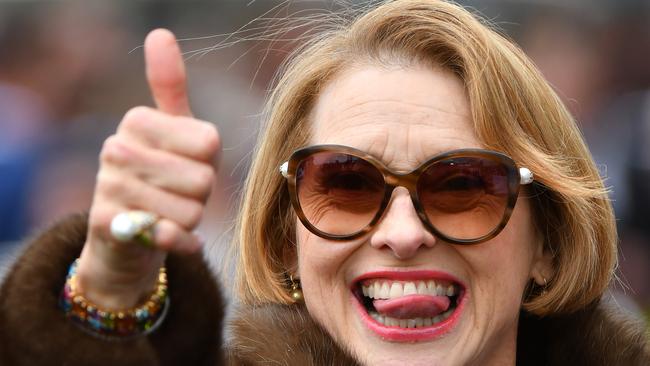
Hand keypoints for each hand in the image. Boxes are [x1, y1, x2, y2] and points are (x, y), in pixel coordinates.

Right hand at [75, 29, 220, 309]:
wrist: (126, 236)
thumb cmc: (162, 177)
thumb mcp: (173, 131)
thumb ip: (170, 87)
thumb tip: (159, 33)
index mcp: (138, 120)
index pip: (210, 144)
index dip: (209, 164)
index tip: (185, 164)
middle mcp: (117, 147)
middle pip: (203, 179)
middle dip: (199, 195)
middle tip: (175, 194)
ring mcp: (108, 186)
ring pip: (191, 211)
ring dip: (189, 220)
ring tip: (166, 213)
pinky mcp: (107, 226)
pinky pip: (170, 236)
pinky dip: (181, 243)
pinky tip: (165, 236)